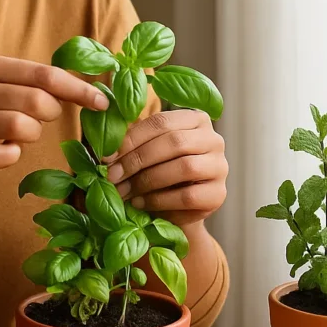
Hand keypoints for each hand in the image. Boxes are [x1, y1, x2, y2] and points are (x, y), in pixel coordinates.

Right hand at [0, 54, 110, 175]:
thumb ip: (23, 81)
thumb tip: (78, 86)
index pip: (42, 74)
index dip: (78, 89)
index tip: (103, 102)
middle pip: (38, 103)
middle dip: (49, 115)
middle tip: (37, 119)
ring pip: (24, 129)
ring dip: (28, 136)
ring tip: (12, 134)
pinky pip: (4, 157)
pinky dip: (9, 156)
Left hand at [103, 109, 227, 225]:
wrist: (178, 208)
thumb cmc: (159, 172)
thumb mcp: (148, 152)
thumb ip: (134, 145)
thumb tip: (107, 153)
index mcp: (195, 119)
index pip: (161, 121)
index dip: (131, 138)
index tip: (107, 156)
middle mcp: (213, 139)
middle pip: (173, 142)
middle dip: (137, 160)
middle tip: (112, 176)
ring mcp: (220, 166)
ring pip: (184, 167)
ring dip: (147, 181)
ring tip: (124, 191)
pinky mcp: (219, 194)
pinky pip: (188, 196)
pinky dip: (159, 200)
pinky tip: (140, 204)